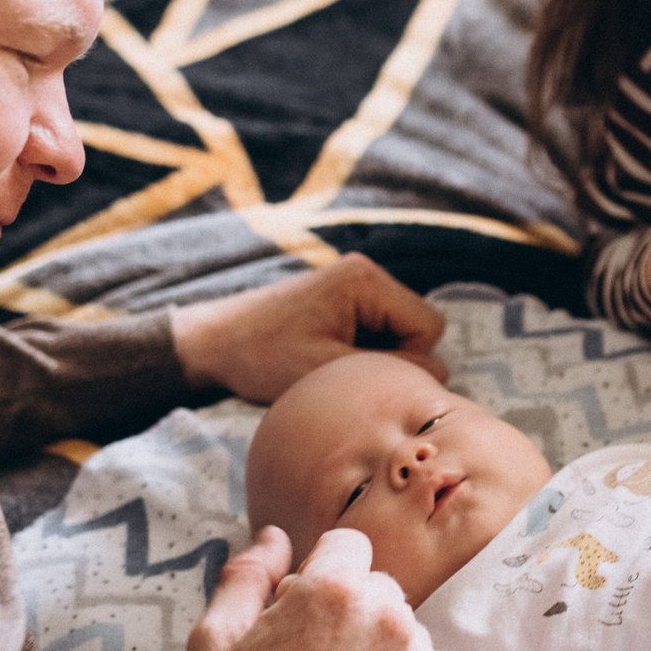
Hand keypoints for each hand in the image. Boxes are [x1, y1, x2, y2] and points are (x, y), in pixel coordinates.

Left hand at [171, 253, 446, 404]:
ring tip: (331, 368)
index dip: (408, 361)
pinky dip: (361, 352)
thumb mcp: (328, 371)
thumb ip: (389, 371)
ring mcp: (353, 285)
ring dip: (376, 358)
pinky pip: (377, 331)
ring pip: (400, 332)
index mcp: (365, 281)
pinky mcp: (341, 300)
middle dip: (394, 358)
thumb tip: (439, 374)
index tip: (362, 376)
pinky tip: (326, 361)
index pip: (428, 326)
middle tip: (345, 374)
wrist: (211, 344)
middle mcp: (365, 274)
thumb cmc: (262, 357)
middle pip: (418, 327)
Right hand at [184, 525, 459, 650]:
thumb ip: (246, 576)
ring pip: (405, 632)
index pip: (347, 546)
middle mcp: (388, 616)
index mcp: (333, 590)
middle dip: (349, 613)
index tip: (298, 617)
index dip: (319, 577)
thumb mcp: (214, 644)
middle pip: (377, 588)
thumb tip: (274, 536)